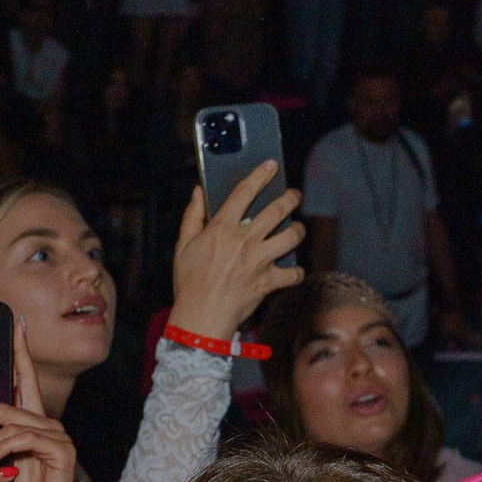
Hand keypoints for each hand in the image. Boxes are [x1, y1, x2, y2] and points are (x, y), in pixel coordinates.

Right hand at [169, 161, 304, 342]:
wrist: (201, 316)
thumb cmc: (189, 282)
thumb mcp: (183, 245)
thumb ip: (192, 216)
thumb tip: (197, 192)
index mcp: (222, 228)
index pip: (244, 192)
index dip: (260, 175)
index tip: (271, 165)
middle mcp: (245, 240)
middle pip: (277, 209)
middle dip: (290, 198)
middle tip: (294, 195)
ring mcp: (260, 260)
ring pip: (291, 236)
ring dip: (298, 230)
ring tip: (296, 229)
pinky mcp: (269, 281)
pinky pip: (293, 273)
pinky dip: (296, 272)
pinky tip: (293, 270)